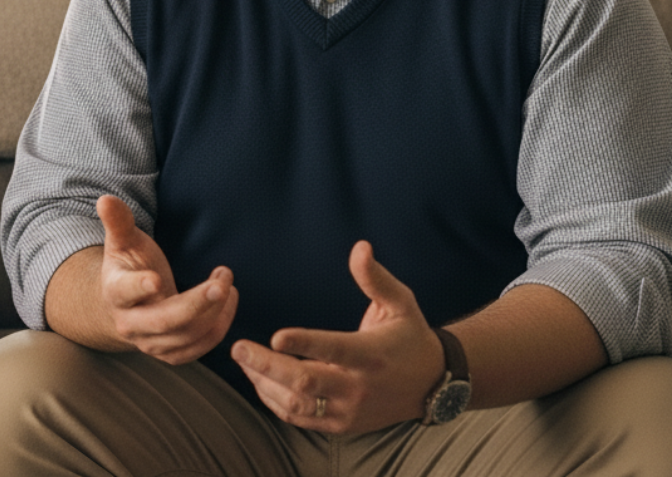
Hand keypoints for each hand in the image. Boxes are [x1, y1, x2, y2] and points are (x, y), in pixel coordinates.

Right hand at [96, 194, 237, 363]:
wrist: (124, 305)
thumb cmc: (128, 265)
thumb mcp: (122, 241)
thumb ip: (118, 222)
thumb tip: (105, 198)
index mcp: (116, 292)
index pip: (125, 292)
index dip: (139, 288)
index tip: (156, 279)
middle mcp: (129, 323)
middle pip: (164, 321)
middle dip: (196, 304)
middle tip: (221, 283)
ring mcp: (149, 343)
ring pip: (186, 336)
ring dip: (214, 312)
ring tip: (227, 283)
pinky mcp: (169, 353)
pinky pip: (197, 348)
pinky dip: (218, 328)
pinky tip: (227, 302)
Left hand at [231, 240, 443, 434]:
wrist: (433, 385)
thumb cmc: (410, 336)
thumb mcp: (400, 303)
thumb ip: (376, 278)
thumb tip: (360, 247)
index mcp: (371, 354)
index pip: (334, 349)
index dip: (304, 343)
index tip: (275, 335)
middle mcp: (359, 387)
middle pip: (306, 383)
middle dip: (267, 366)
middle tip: (238, 347)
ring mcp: (349, 410)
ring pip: (298, 405)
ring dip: (264, 384)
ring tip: (242, 361)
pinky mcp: (341, 425)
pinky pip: (300, 419)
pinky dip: (275, 402)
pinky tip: (258, 380)